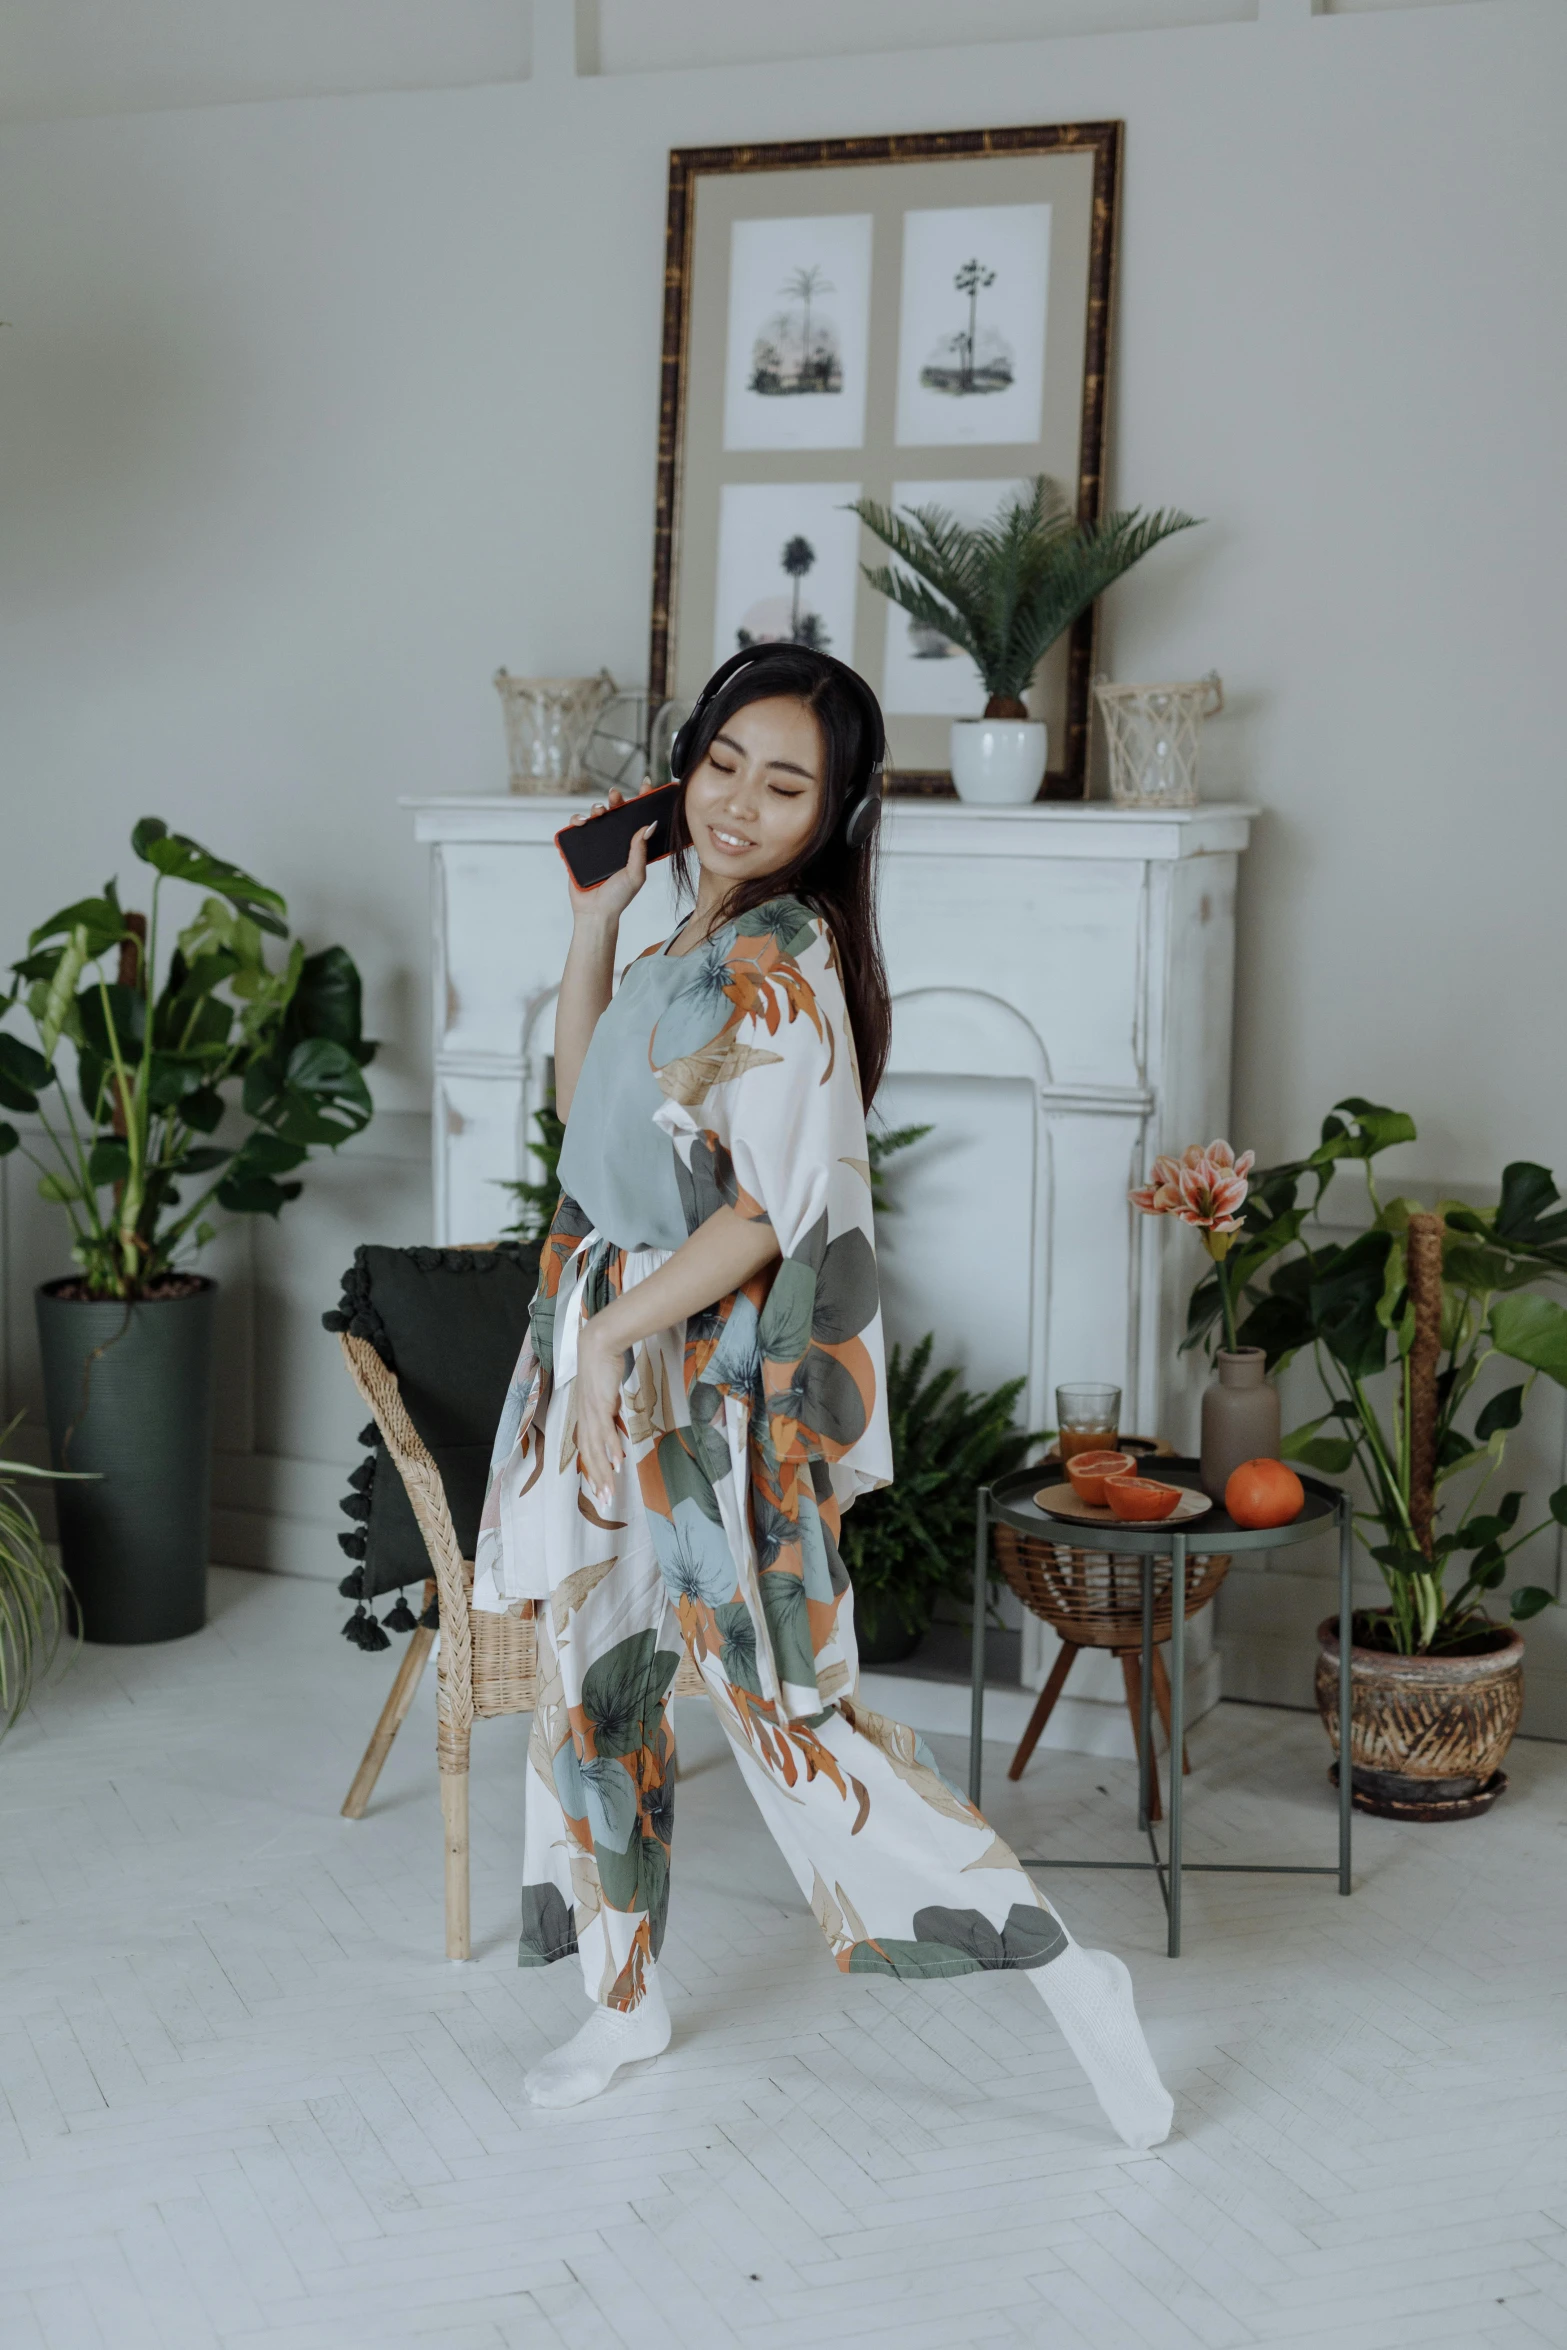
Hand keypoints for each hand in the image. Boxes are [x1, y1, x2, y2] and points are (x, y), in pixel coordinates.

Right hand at [566, 779, 659, 927]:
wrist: (594, 913)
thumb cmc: (619, 897)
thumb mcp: (636, 874)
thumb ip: (641, 850)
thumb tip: (648, 825)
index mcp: (633, 846)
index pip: (638, 818)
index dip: (643, 800)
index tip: (646, 785)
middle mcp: (616, 842)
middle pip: (616, 812)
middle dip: (616, 799)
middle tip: (615, 795)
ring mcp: (597, 844)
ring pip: (596, 817)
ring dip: (597, 808)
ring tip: (599, 812)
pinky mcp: (579, 848)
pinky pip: (576, 828)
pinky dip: (577, 820)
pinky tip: (581, 822)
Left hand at [573, 1315, 626, 1509]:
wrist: (598, 1344)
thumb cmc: (602, 1365)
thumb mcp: (604, 1392)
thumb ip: (607, 1408)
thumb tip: (614, 1419)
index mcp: (585, 1416)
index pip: (586, 1450)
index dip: (592, 1470)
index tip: (599, 1488)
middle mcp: (584, 1418)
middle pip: (588, 1456)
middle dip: (597, 1480)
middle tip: (605, 1500)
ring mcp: (591, 1413)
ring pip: (595, 1450)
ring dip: (602, 1472)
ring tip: (610, 1491)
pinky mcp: (600, 1405)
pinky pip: (605, 1432)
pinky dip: (611, 1449)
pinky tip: (617, 1463)